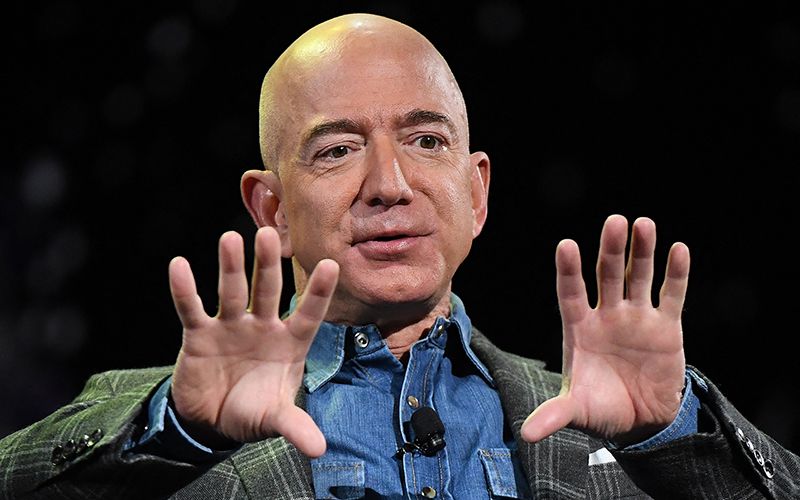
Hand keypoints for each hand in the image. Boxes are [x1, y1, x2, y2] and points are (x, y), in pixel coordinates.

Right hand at [167, 226, 338, 457]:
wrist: (213, 422)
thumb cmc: (253, 413)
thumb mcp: (274, 420)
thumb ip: (295, 428)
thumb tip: (319, 449)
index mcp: (289, 345)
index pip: (309, 315)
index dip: (319, 293)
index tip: (331, 264)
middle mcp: (263, 328)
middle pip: (268, 291)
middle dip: (267, 265)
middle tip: (268, 233)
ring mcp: (231, 328)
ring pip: (232, 292)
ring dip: (230, 266)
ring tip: (231, 237)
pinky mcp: (200, 335)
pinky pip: (191, 309)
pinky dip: (185, 290)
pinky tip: (180, 265)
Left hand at [521, 214, 689, 444]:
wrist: (641, 420)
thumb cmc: (601, 409)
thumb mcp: (577, 411)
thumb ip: (554, 415)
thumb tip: (526, 435)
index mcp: (580, 329)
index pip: (571, 293)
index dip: (569, 271)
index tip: (567, 245)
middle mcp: (607, 315)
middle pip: (607, 275)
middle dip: (611, 250)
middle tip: (614, 222)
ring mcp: (637, 317)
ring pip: (639, 277)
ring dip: (642, 252)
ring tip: (644, 225)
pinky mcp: (666, 326)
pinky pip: (672, 295)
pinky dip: (676, 275)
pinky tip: (678, 250)